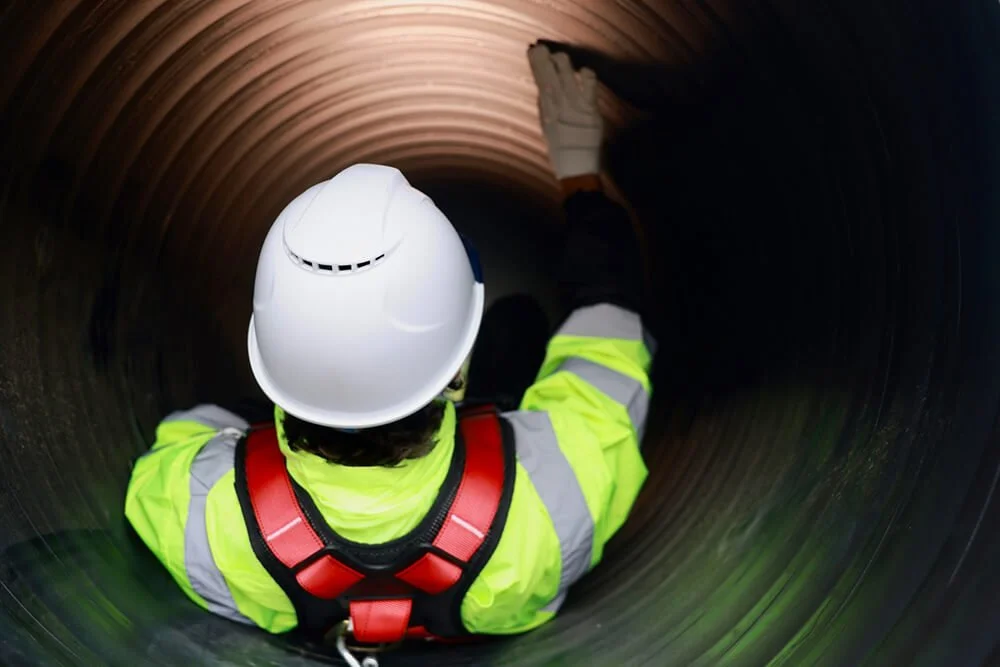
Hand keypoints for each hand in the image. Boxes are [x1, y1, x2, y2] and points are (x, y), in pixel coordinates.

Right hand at [528, 43, 603, 179]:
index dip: (535, 65)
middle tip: (541, 48)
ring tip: (560, 58)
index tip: (532, 52)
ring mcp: (574, 108)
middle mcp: (558, 109)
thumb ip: (546, 107)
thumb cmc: (562, 150)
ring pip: (566, 76)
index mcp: (546, 113)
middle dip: (544, 59)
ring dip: (562, 63)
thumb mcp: (547, 128)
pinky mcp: (590, 111)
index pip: (539, 82)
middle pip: (549, 76)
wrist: (576, 168)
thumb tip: (544, 87)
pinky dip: (585, 75)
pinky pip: (588, 85)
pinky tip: (583, 73)